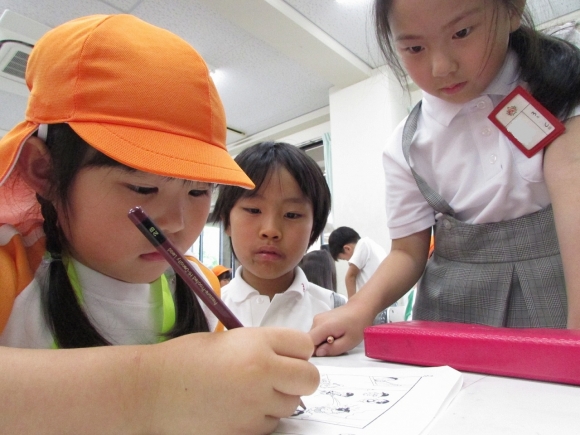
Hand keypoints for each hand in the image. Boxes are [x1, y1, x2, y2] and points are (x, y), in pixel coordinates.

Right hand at [142, 327, 318, 434]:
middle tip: (281, 376)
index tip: (289, 354)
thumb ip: (263, 346)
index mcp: (257, 343)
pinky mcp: (246, 430)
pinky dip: (261, 417)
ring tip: (250, 391)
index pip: (304, 346)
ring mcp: (255, 405)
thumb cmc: (185, 359)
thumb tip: (288, 358)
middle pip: (310, 379)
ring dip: (279, 398)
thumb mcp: (230, 339)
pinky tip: (239, 407)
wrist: (154, 390)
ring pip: (292, 404)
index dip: (297, 351)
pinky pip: (271, 424)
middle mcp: (262, 372)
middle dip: (299, 378)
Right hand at [309, 303, 372, 356]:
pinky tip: (334, 334)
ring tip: (336, 339)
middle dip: (320, 347)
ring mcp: (317, 318)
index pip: (309, 342)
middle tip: (335, 345)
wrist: (360, 309)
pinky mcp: (319, 318)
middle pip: (311, 340)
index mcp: (323, 326)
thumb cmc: (357, 326)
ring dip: (322, 342)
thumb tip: (318, 353)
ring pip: (313, 336)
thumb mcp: (349, 342)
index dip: (314, 351)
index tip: (325, 354)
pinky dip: (323, 336)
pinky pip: (316, 332)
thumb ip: (333, 349)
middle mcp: (316, 321)